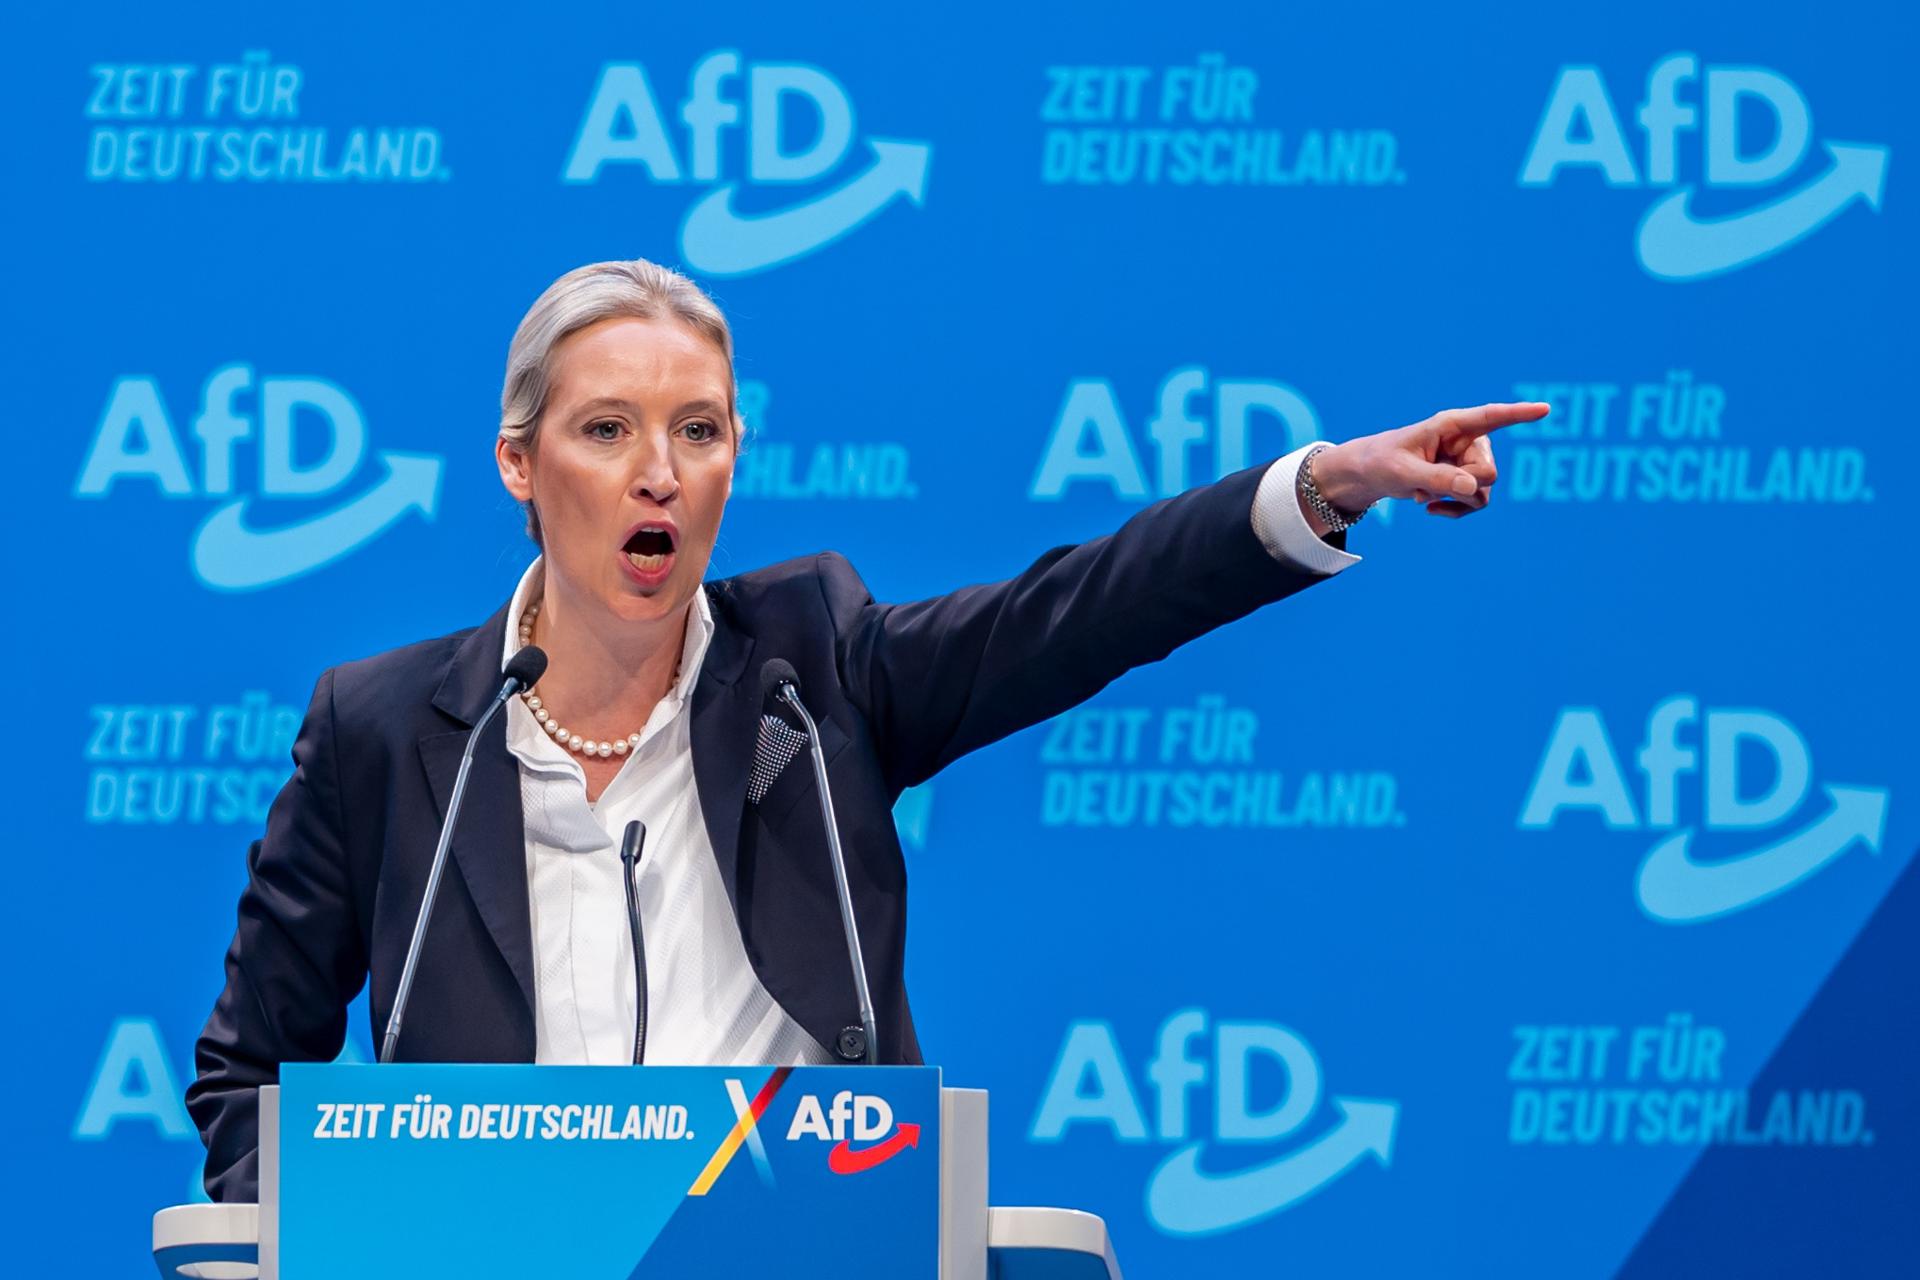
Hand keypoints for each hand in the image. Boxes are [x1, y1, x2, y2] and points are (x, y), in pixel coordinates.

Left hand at [1305, 401, 1549, 525]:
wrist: (1371, 475)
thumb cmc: (1382, 462)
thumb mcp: (1403, 472)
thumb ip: (1437, 479)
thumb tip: (1473, 489)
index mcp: (1451, 425)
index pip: (1491, 417)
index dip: (1519, 414)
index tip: (1546, 409)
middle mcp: (1467, 441)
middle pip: (1488, 472)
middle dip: (1462, 487)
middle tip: (1427, 487)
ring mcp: (1469, 462)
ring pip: (1484, 491)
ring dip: (1455, 501)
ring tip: (1423, 495)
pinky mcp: (1466, 481)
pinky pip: (1476, 502)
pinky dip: (1455, 510)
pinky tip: (1430, 508)